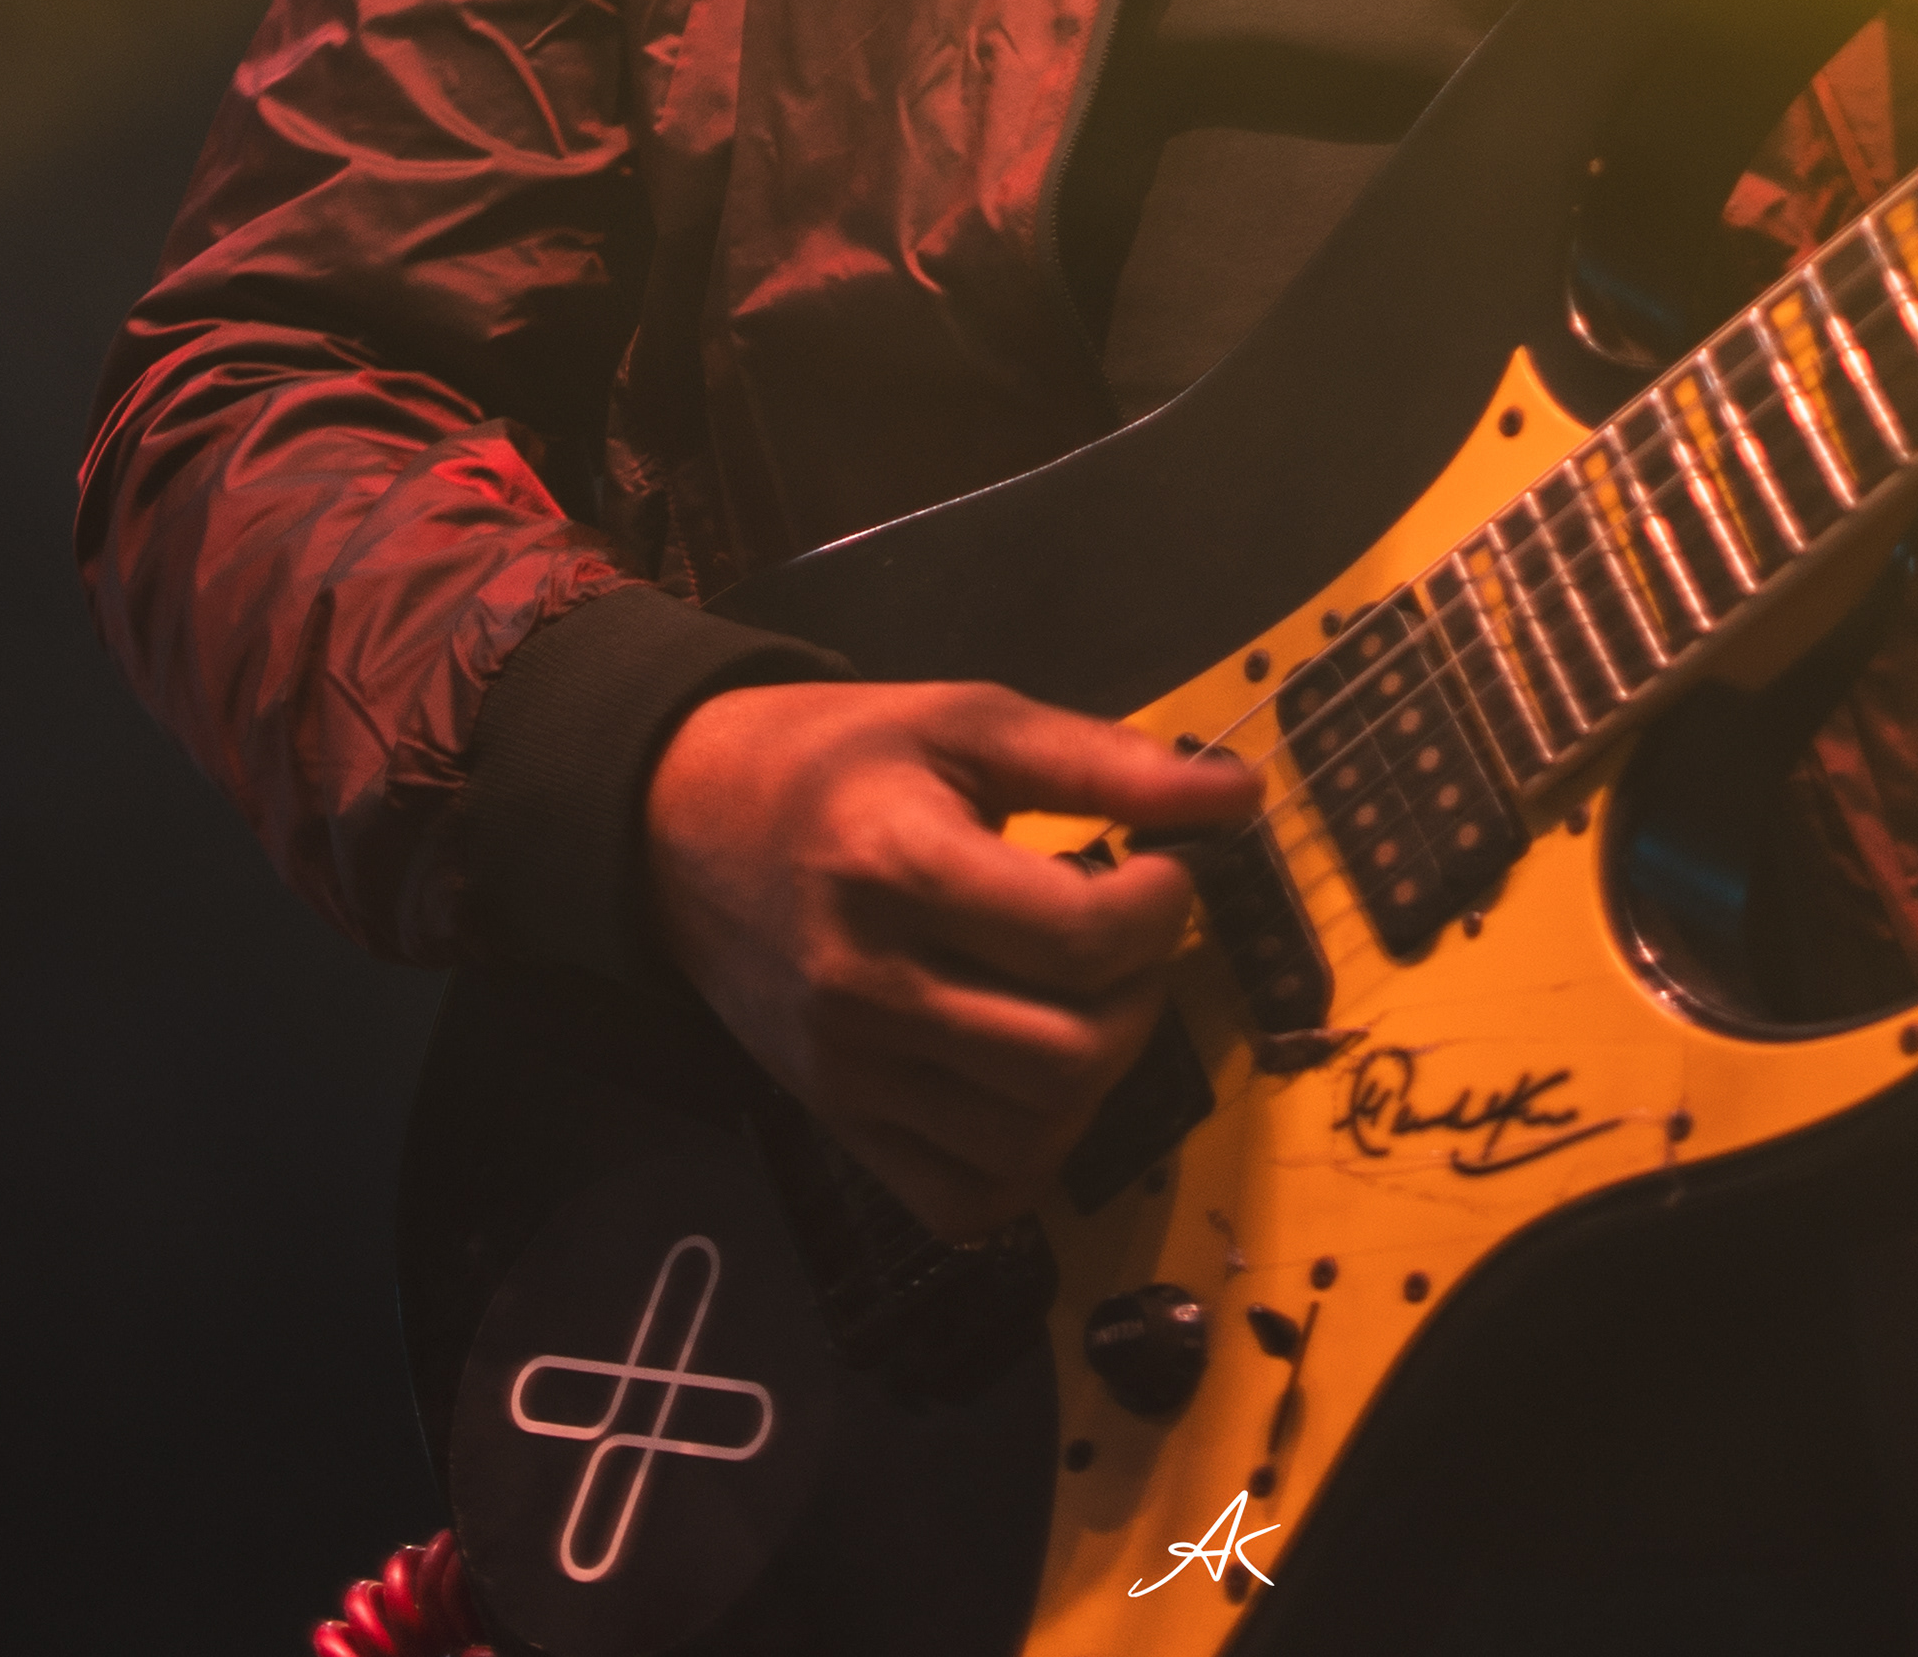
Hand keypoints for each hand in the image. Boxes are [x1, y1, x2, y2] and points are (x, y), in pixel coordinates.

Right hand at [642, 677, 1255, 1236]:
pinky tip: (1034, 1073)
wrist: (679, 821)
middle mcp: (869, 988)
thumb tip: (1238, 795)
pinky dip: (1031, 1155)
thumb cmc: (836, 756)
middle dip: (1143, 993)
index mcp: (901, 866)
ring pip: (1035, 1134)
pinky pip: (969, 1197)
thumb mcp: (967, 721)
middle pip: (1073, 1054)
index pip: (1084, 938)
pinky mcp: (839, 1126)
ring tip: (1084, 991)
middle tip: (1130, 931)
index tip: (1161, 863)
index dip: (1164, 904)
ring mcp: (849, 1074)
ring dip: (1100, 1068)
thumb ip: (1105, 762)